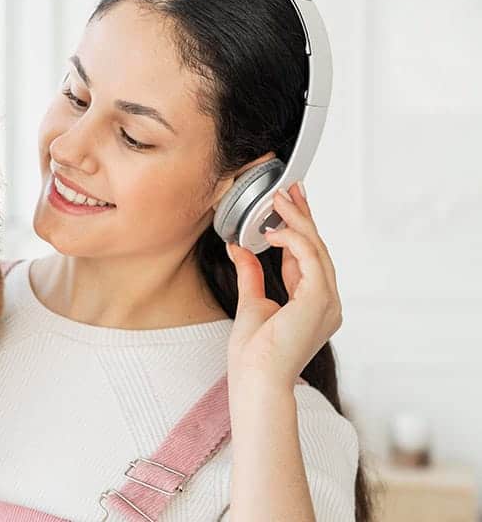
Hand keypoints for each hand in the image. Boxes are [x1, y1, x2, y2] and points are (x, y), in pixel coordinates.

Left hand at [225, 181, 341, 389]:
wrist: (256, 380)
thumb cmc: (254, 356)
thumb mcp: (251, 304)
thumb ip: (251, 275)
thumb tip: (241, 247)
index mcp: (314, 304)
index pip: (309, 257)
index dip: (299, 228)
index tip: (289, 203)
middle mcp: (327, 302)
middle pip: (317, 248)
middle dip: (303, 216)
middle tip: (290, 189)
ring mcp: (327, 302)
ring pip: (316, 249)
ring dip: (297, 221)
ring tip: (279, 199)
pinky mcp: (319, 301)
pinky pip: (311, 259)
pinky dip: (293, 240)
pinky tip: (274, 230)